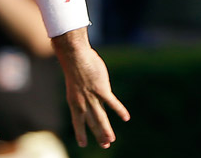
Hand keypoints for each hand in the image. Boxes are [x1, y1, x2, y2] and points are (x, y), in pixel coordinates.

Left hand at [53, 31, 129, 148]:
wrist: (73, 55)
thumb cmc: (74, 65)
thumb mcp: (76, 82)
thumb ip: (86, 91)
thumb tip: (95, 93)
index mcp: (74, 101)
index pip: (78, 120)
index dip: (80, 132)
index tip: (82, 144)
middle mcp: (82, 101)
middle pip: (92, 122)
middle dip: (98, 134)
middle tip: (104, 146)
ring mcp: (91, 96)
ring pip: (100, 117)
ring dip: (106, 129)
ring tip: (110, 140)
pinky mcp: (101, 89)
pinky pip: (111, 102)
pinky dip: (119, 110)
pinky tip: (126, 118)